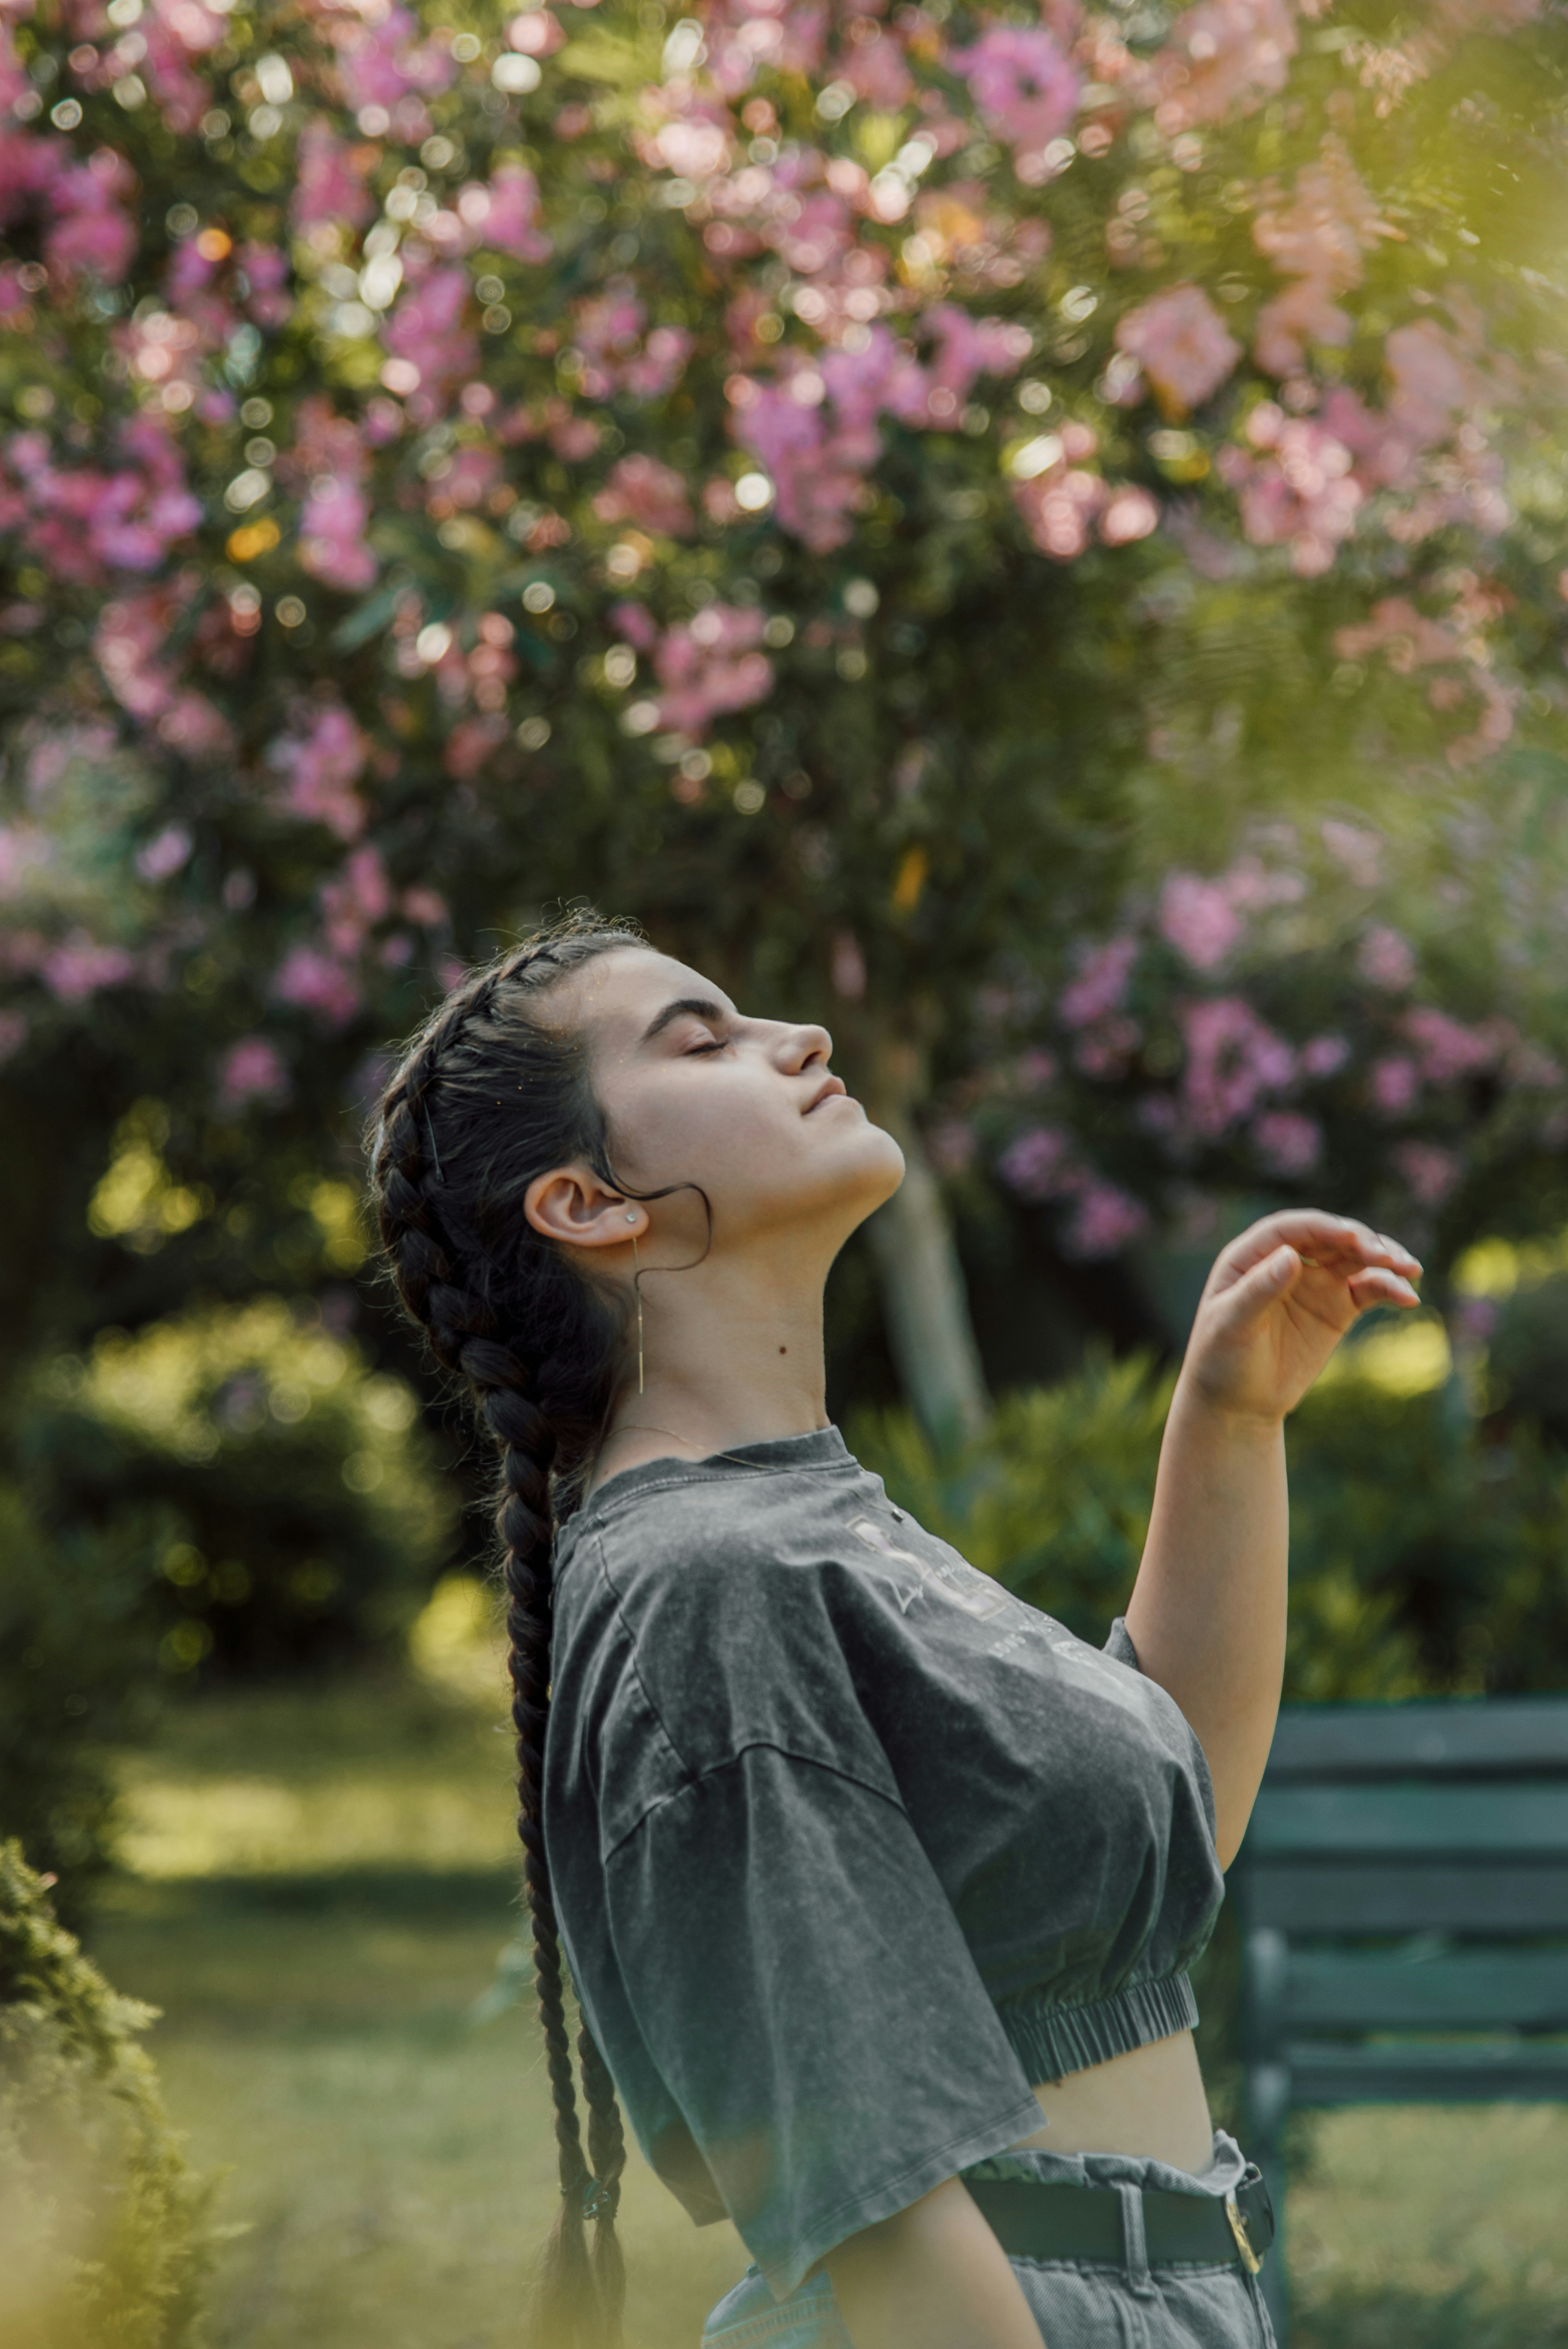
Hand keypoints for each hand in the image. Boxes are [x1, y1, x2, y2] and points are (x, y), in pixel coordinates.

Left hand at [1178, 1210, 1422, 1427]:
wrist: (1238, 1402)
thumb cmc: (1221, 1359)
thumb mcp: (1232, 1325)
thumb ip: (1259, 1291)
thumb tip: (1291, 1256)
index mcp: (1251, 1256)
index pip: (1291, 1230)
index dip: (1323, 1228)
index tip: (1352, 1237)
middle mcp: (1286, 1261)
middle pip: (1330, 1238)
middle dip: (1362, 1241)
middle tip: (1387, 1257)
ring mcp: (1315, 1283)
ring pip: (1356, 1259)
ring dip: (1385, 1258)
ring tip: (1410, 1270)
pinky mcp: (1337, 1308)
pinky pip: (1369, 1289)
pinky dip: (1389, 1289)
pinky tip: (1408, 1298)